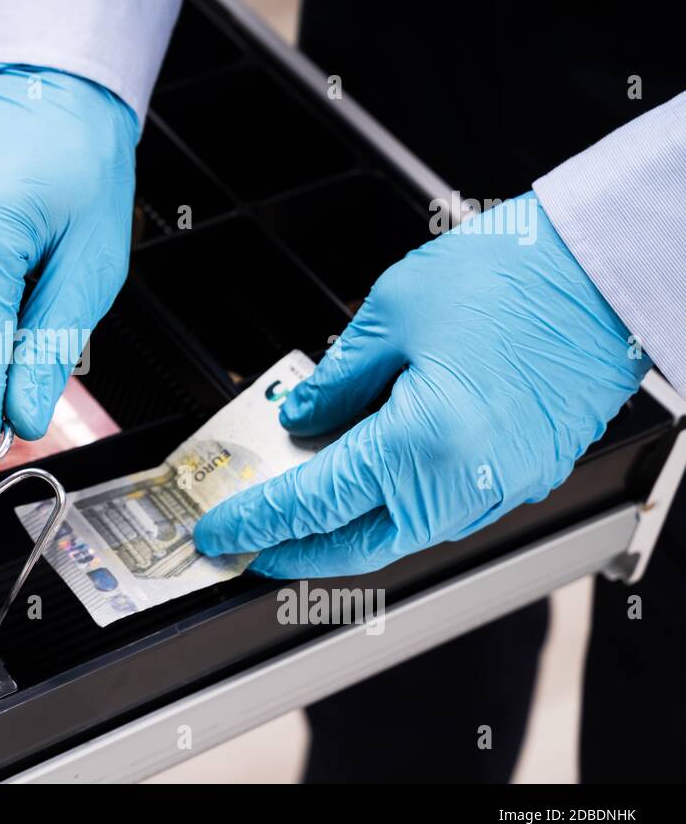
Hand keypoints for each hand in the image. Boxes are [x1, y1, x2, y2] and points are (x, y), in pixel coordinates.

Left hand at [194, 193, 648, 577]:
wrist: (603, 272)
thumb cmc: (515, 277)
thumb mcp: (393, 314)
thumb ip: (337, 379)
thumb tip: (304, 415)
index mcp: (421, 445)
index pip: (312, 503)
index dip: (256, 522)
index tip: (221, 532)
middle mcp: (463, 483)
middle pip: (358, 547)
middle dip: (296, 551)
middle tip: (254, 544)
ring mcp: (501, 487)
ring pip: (403, 535)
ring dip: (348, 532)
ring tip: (303, 513)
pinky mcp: (525, 475)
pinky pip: (445, 512)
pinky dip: (397, 509)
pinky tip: (371, 482)